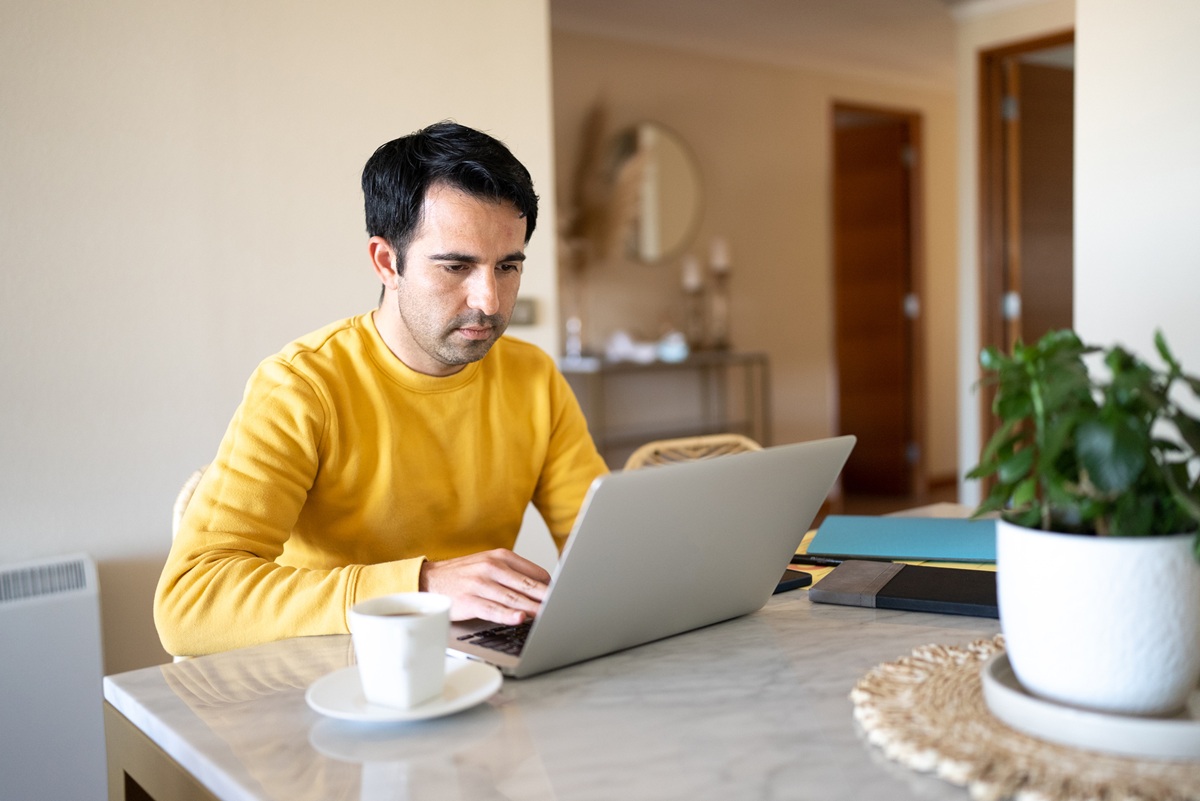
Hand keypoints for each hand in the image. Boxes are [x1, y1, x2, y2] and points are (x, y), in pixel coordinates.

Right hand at [419, 549, 550, 625]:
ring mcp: (480, 584)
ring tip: (550, 615)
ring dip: (534, 608)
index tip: (563, 597)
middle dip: (548, 598)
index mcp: (500, 556)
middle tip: (565, 606)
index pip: (535, 572)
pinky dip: (508, 615)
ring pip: (514, 598)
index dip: (550, 587)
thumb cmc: (462, 575)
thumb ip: (512, 572)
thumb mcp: (487, 564)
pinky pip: (493, 610)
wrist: (427, 580)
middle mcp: (492, 567)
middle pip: (528, 585)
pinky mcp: (469, 601)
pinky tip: (520, 618)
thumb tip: (542, 585)